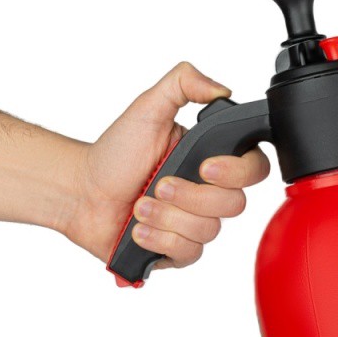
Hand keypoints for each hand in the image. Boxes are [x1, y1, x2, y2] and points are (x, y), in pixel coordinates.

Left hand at [65, 62, 269, 268]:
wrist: (82, 193)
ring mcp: (197, 223)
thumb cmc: (114, 154)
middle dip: (189, 196)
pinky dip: (160, 240)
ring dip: (167, 217)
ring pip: (209, 230)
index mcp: (212, 158)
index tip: (203, 166)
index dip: (235, 172)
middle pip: (234, 205)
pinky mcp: (181, 250)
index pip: (255, 168)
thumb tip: (221, 89)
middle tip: (157, 184)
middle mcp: (210, 193)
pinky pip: (189, 253)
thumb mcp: (147, 108)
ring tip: (140, 206)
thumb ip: (183, 83)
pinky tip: (138, 229)